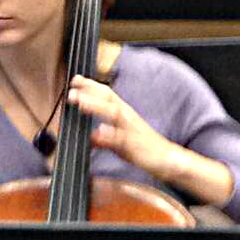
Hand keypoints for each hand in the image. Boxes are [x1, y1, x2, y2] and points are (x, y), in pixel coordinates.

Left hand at [64, 76, 232, 206]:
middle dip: (90, 91)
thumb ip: (105, 139)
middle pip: (108, 98)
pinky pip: (121, 139)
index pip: (106, 94)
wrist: (167, 159)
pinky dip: (109, 135)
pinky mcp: (134, 145)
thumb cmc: (144, 149)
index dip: (90, 86)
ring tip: (80, 103)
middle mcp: (127, 117)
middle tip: (72, 88)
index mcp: (124, 114)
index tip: (75, 80)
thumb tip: (91, 136)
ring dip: (96, 106)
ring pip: (113, 113)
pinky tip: (97, 133)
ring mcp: (131, 129)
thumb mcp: (120, 143)